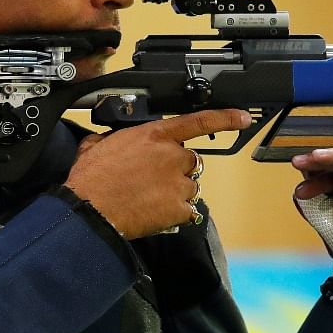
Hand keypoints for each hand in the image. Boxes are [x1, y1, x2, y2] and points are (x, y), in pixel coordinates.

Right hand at [65, 109, 250, 238]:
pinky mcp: (179, 208)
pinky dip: (173, 214)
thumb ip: (113, 138)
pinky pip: (186, 210)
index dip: (225, 119)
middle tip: (152, 180)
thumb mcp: (97, 145)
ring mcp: (178, 183)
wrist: (89, 210)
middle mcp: (172, 156)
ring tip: (147, 198)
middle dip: (176, 169)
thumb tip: (108, 142)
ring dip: (175, 192)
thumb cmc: (90, 179)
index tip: (242, 118)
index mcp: (154, 135)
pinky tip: (152, 212)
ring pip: (189, 187)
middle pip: (190, 161)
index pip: (198, 122)